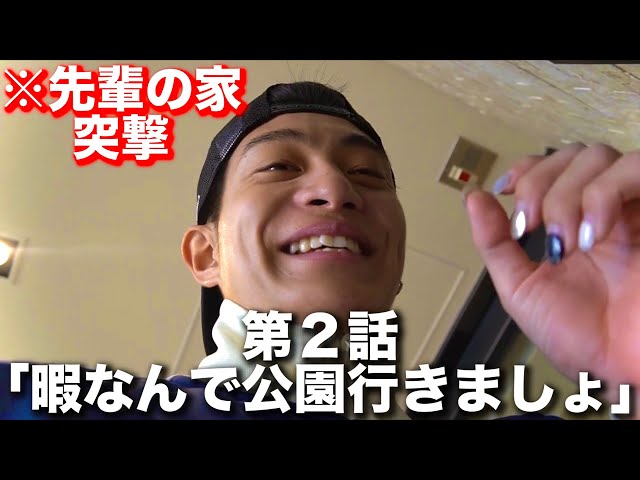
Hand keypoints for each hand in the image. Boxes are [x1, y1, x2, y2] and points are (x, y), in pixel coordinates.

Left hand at [463, 143, 639, 412]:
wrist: (621, 374)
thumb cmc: (582, 340)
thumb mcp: (521, 289)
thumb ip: (496, 243)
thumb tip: (473, 199)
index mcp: (575, 226)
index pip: (552, 166)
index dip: (527, 167)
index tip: (504, 189)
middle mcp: (606, 212)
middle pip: (572, 154)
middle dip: (539, 183)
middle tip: (529, 228)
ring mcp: (635, 211)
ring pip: (599, 157)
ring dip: (566, 195)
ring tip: (564, 242)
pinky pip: (639, 170)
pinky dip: (603, 195)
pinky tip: (593, 236)